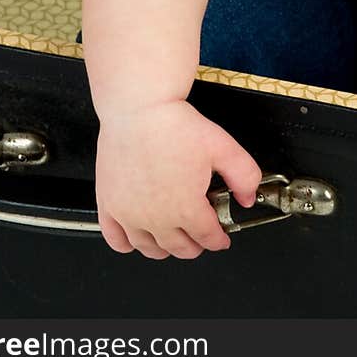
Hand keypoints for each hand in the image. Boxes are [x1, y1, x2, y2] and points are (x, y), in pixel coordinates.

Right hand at [95, 99, 262, 258]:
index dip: (218, 240)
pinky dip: (128, 244)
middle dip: (195, 245)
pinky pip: (116, 240)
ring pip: (149, 248)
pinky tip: (136, 237)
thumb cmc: (173, 124)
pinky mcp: (108, 205)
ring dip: (165, 248)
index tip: (221, 238)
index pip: (207, 237)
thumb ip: (244, 175)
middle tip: (200, 236)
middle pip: (180, 248)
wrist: (138, 108)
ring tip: (173, 237)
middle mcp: (156, 217)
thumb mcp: (223, 146)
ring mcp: (129, 214)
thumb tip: (248, 197)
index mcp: (186, 208)